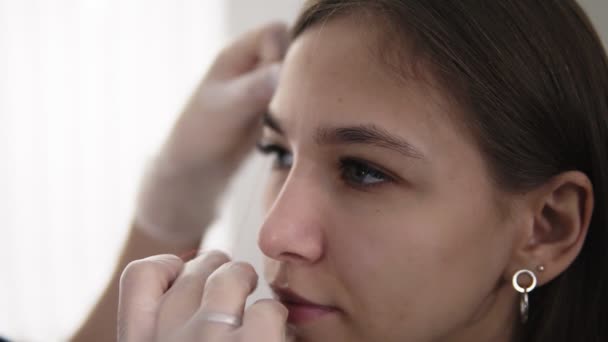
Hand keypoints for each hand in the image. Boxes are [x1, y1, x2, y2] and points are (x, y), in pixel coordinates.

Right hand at [118, 252, 288, 341]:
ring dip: (246, 281)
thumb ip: (168, 328)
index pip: (140, 275)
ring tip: (253, 298)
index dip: (168, 267)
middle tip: (234, 286)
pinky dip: (274, 320)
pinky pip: (266, 309)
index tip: (185, 282)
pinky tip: (274, 335)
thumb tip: (191, 276)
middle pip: (193, 272)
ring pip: (229, 277)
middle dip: (217, 270)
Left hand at [135, 22, 288, 242]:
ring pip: (295, 78)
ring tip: (280, 117)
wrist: (198, 172)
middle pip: (290, 52)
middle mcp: (250, 67)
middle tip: (281, 102)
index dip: (279, 53)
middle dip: (292, 74)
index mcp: (235, 55)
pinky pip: (294, 100)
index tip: (274, 82)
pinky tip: (283, 128)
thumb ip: (254, 88)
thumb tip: (282, 69)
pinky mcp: (269, 109)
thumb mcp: (228, 108)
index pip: (274, 33)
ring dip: (295, 95)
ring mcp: (261, 88)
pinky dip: (295, 110)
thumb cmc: (202, 136)